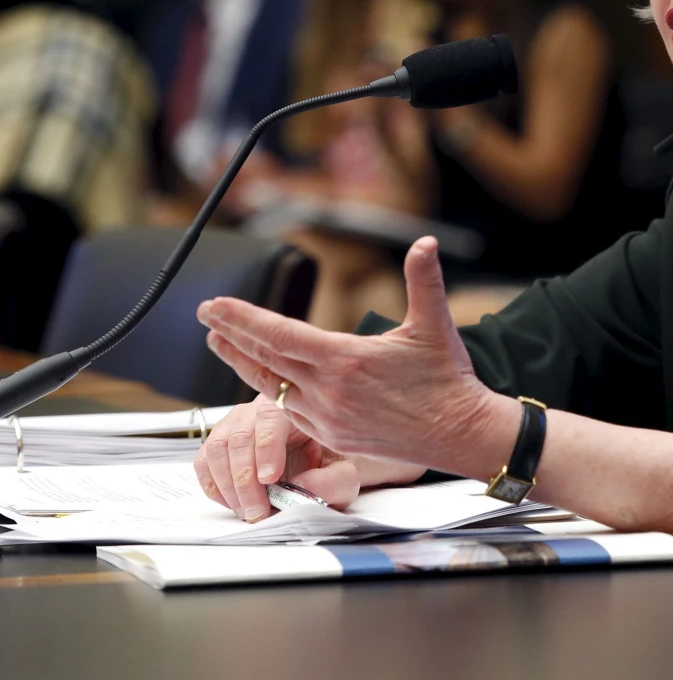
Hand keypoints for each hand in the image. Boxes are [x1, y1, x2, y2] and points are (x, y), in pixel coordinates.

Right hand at [193, 396, 361, 521]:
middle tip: (257, 510)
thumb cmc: (329, 463)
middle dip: (246, 480)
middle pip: (240, 437)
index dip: (267, 449)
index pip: (271, 418)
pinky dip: (214, 486)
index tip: (270, 478)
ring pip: (218, 449)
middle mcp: (258, 409)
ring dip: (229, 486)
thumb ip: (332, 481)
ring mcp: (234, 423)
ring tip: (248, 511)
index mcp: (293, 406)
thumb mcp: (344, 473)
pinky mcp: (218, 442)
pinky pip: (204, 462)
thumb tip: (305, 487)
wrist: (317, 462)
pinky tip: (234, 503)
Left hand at [198, 236, 516, 482]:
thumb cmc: (447, 380)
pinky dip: (271, 391)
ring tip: (223, 345)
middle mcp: (328, 391)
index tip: (214, 305)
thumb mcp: (434, 324)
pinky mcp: (332, 437)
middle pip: (263, 360)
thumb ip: (424, 279)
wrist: (460, 433)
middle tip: (206, 316)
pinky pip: (289, 412)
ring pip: (269, 388)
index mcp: (346, 360)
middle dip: (230, 336)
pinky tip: (266, 381)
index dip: (241, 318)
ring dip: (243, 364)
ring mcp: (326, 418)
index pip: (279, 334)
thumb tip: (425, 242)